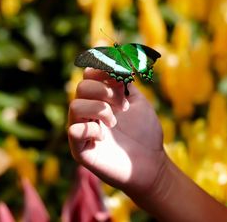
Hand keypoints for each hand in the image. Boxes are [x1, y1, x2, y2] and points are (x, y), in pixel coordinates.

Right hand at [68, 68, 165, 194]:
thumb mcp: (138, 101)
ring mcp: (83, 131)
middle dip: (104, 91)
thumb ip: (124, 82)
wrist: (152, 164)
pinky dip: (90, 129)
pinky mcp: (80, 150)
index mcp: (100, 98)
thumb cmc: (146, 134)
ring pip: (75, 105)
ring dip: (99, 109)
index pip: (88, 75)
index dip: (101, 69)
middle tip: (123, 105)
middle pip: (81, 87)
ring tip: (115, 121)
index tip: (120, 76)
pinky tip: (104, 137)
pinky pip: (74, 131)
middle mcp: (88, 112)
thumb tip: (114, 61)